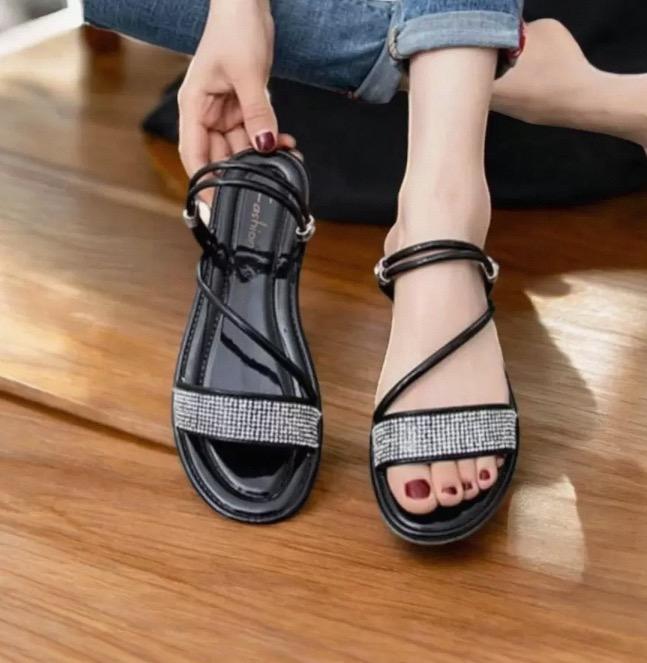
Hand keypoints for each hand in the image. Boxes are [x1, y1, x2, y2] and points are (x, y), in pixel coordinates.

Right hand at [178, 0, 294, 176]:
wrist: (247, 4)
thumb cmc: (235, 29)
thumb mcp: (247, 74)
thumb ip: (257, 113)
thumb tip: (264, 146)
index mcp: (193, 108)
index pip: (194, 156)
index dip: (204, 184)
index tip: (216, 208)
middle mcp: (206, 114)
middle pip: (220, 157)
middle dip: (243, 172)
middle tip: (265, 188)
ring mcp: (225, 112)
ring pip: (241, 148)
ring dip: (262, 157)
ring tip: (284, 162)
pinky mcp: (242, 107)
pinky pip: (255, 133)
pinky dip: (270, 140)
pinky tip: (287, 145)